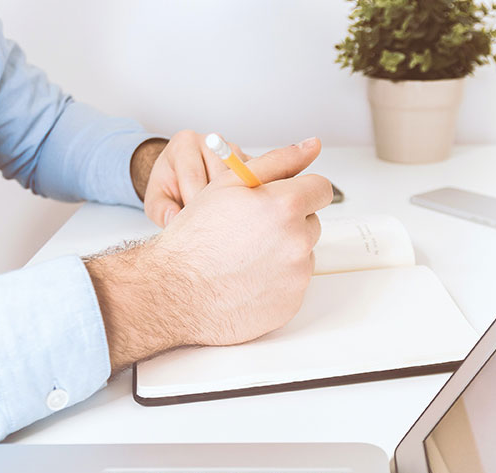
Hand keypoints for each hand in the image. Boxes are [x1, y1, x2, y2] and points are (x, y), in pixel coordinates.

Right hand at [88, 137, 330, 372]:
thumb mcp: (230, 184)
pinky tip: (246, 279)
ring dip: (283, 251)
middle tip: (251, 230)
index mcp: (286, 205)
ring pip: (303, 254)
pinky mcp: (292, 303)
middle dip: (289, 222)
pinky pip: (294, 284)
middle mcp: (297, 241)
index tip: (283, 198)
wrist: (174, 292)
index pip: (321, 189)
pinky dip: (276, 280)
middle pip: (312, 222)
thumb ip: (278, 161)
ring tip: (244, 256)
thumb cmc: (196, 237)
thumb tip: (311, 145)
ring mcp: (296, 276)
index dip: (300, 191)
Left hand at [135, 130, 250, 227]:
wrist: (182, 174)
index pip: (193, 175)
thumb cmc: (169, 186)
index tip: (194, 225)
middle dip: (216, 205)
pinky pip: (256, 181)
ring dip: (235, 203)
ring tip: (225, 221)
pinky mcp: (250, 160)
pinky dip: (249, 199)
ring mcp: (233, 149)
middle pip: (220, 177)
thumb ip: (161, 209)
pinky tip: (239, 213)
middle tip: (211, 227)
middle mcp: (211, 141)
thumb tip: (174, 219)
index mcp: (184, 143)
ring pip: (241, 180)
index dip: (194, 203)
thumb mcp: (155, 199)